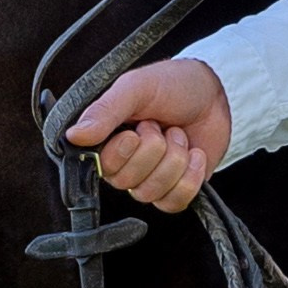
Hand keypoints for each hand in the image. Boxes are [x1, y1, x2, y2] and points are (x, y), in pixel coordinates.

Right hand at [67, 57, 231, 213]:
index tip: (136, 129)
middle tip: (160, 125)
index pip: (101, 166)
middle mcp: (123, 164)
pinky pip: (174, 202)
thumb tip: (74, 136)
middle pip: (126, 181)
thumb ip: (105, 110)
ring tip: (178, 134)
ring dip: (174, 160)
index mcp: (106, 139)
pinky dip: (190, 177)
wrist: (213, 93)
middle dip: (154, 149)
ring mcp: (149, 179)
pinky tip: (195, 154)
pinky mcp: (175, 190)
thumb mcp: (136, 88)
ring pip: (151, 193)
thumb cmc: (171, 85)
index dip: (122, 152)